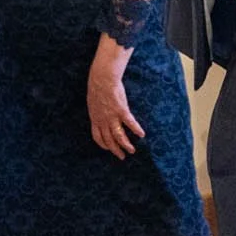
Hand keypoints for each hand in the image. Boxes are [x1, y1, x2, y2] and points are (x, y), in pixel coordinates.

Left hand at [87, 38, 142, 157]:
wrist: (102, 79)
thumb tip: (100, 111)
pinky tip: (142, 134)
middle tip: (122, 156)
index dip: (103, 145)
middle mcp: (103, 121)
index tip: (109, 149)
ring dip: (125, 144)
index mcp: (95, 119)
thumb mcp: (93, 101)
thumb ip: (97, 110)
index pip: (98, 137)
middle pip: (109, 140)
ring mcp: (112, 116)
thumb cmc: (97, 87)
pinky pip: (130, 123)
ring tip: (132, 150)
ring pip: (118, 135)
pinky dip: (136, 129)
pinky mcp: (121, 110)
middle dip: (115, 150)